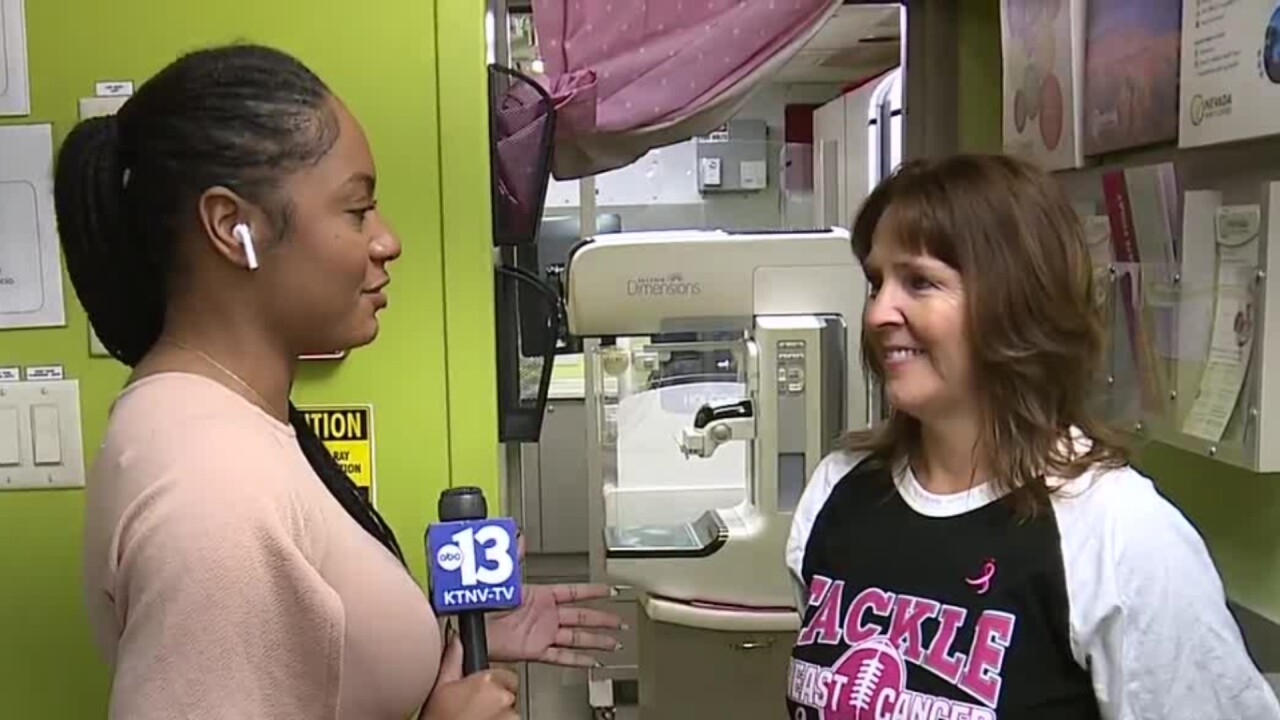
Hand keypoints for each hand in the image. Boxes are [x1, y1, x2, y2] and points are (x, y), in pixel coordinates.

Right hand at [422, 633, 518, 719]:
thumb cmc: (438, 719)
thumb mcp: (440, 687)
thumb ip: (453, 659)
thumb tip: (455, 638)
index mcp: (486, 680)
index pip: (505, 675)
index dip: (492, 685)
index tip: (480, 694)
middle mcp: (503, 697)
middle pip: (509, 694)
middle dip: (497, 700)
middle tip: (474, 710)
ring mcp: (510, 717)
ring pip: (512, 712)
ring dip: (499, 716)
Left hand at [486, 532, 625, 666]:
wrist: (469, 624)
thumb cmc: (483, 600)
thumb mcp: (504, 575)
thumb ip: (515, 556)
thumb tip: (519, 535)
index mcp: (540, 596)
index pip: (574, 592)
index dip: (593, 592)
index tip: (609, 591)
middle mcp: (544, 615)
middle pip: (581, 617)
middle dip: (602, 619)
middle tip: (620, 622)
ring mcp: (541, 634)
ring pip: (577, 638)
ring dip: (596, 641)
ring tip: (614, 644)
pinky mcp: (535, 651)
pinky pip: (562, 656)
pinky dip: (578, 660)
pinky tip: (592, 662)